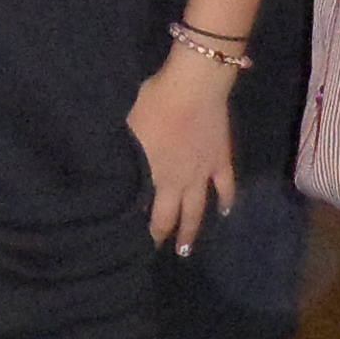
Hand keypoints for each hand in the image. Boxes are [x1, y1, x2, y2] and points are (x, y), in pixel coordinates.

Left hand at [130, 46, 236, 254]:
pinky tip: (226, 211)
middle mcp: (181, 182)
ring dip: (193, 230)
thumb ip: (125, 156)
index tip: (135, 242)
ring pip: (199, 208)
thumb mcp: (128, 130)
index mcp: (155, 176)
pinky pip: (226, 185)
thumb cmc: (153, 104)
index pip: (149, 212)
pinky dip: (227, 200)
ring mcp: (204, 172)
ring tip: (187, 249)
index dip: (144, 229)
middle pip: (175, 217)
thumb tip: (112, 171)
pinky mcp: (221, 158)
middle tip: (163, 252)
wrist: (193, 87)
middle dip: (167, 235)